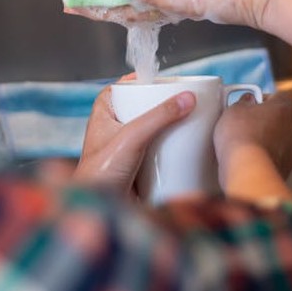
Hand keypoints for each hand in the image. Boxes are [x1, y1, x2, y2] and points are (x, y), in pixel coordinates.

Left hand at [73, 79, 194, 193]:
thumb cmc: (99, 174)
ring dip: (169, 126)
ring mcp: (127, 147)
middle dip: (163, 104)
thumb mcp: (132, 137)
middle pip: (142, 106)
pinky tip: (187, 146)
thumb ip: (159, 116)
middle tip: (186, 99)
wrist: (99, 211)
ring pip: (152, 128)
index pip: (124, 87)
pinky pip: (157, 150)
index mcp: (104, 113)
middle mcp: (114, 128)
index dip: (143, 81)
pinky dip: (170, 147)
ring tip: (192, 120)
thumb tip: (188, 97)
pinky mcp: (138, 165)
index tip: (165, 79)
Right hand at [213, 92, 291, 200]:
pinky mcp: (286, 168)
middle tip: (246, 124)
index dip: (263, 99)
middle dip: (265, 121)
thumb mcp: (233, 109)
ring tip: (245, 145)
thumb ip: (243, 102)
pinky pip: (275, 157)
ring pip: (279, 140)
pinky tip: (249, 159)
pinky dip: (265, 158)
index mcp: (283, 108)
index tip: (250, 103)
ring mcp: (291, 150)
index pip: (278, 96)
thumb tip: (247, 101)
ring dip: (266, 141)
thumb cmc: (242, 137)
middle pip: (280, 119)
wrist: (248, 170)